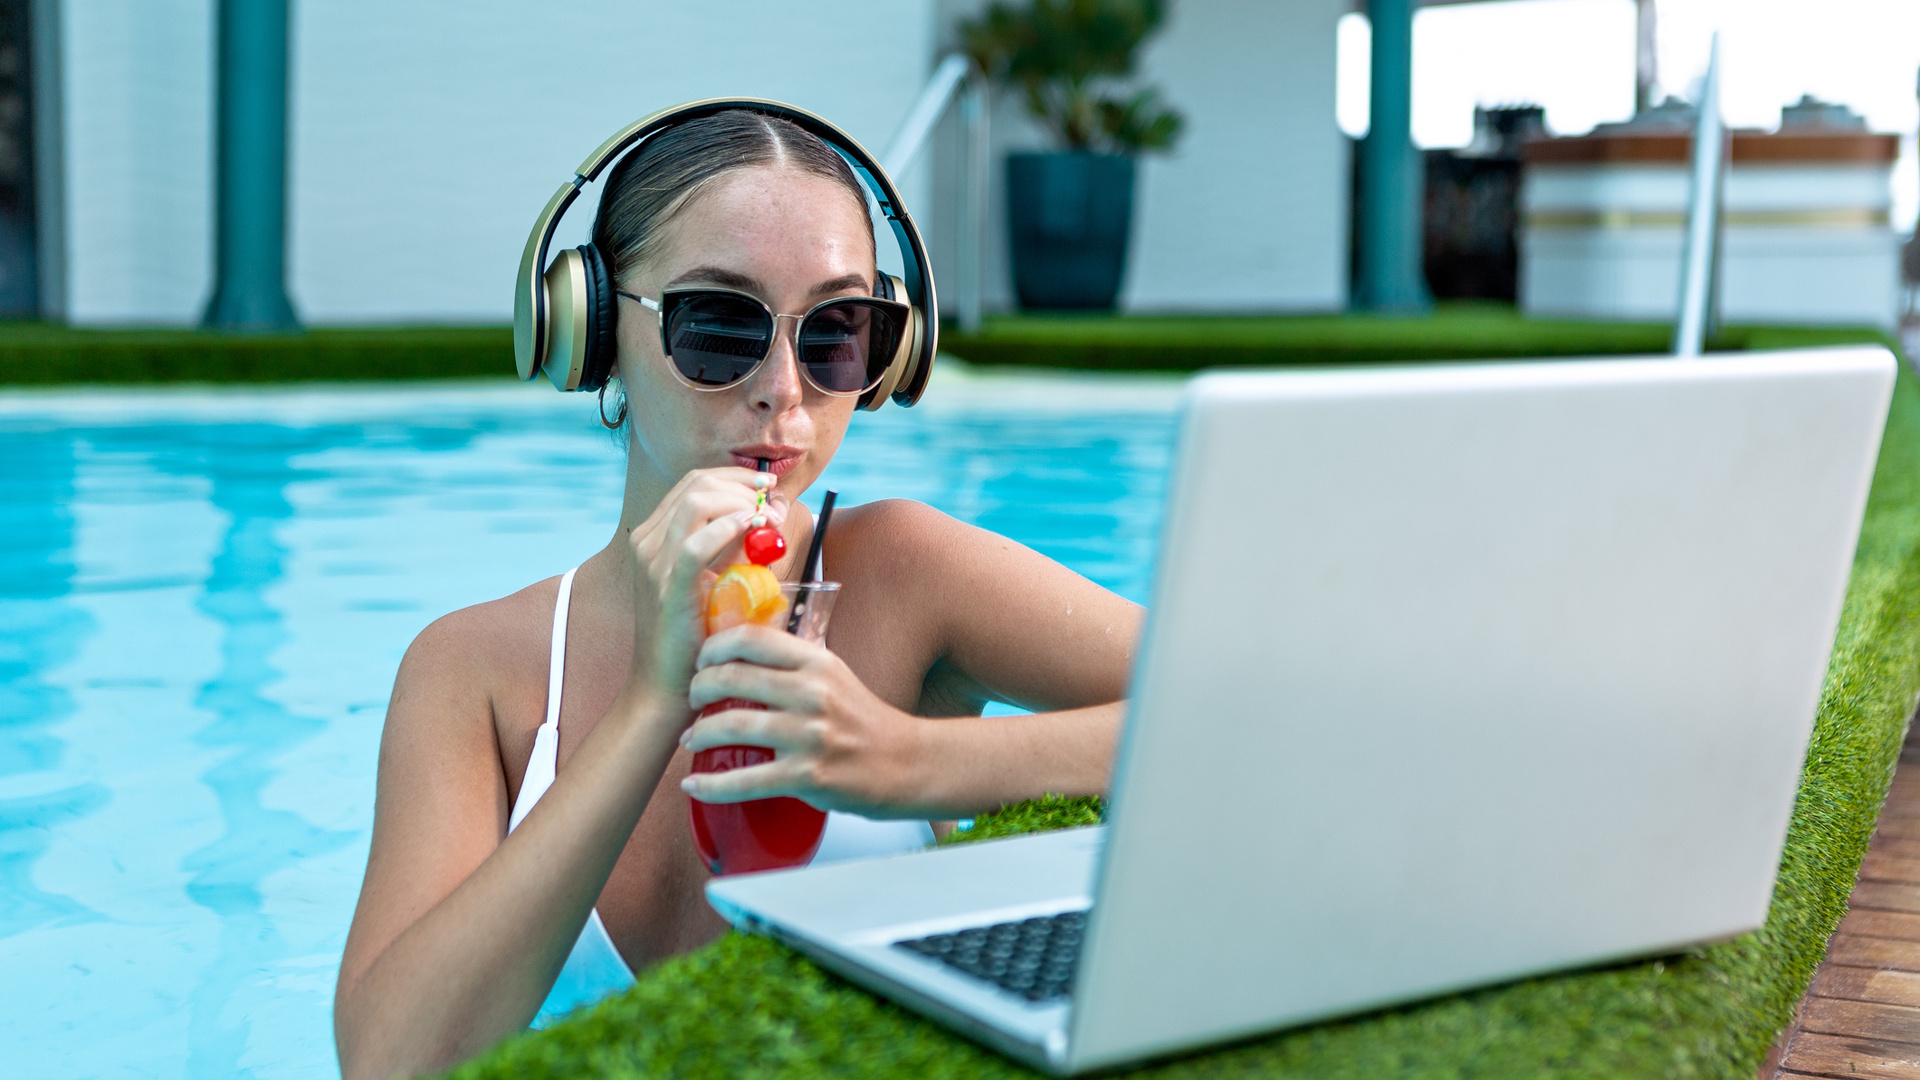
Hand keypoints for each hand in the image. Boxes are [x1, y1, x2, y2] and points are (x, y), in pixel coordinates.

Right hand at [624, 468, 788, 713]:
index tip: (769, 487)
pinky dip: (728, 527)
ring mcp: (652, 561)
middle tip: (774, 504)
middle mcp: (647, 540)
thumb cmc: (695, 634)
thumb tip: (769, 517)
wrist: (665, 684)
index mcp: (654, 534)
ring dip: (740, 502)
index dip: (737, 477)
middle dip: (744, 486)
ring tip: (767, 520)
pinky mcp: (667, 586)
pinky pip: (696, 543)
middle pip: (698, 483)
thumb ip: (736, 549)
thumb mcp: (715, 580)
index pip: (695, 482)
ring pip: (696, 501)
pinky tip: (751, 529)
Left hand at [680, 624, 926, 816]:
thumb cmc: (863, 721)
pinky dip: (711, 785)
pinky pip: (745, 781)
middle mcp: (812, 692)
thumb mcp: (834, 676)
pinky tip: (693, 784)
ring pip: (732, 725)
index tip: (702, 661)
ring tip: (690, 739)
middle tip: (692, 700)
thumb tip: (741, 653)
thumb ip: (793, 664)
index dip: (714, 647)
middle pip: (732, 676)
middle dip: (698, 689)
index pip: (751, 638)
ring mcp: (810, 735)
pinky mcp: (807, 776)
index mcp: (817, 662)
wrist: (905, 764)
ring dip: (699, 733)